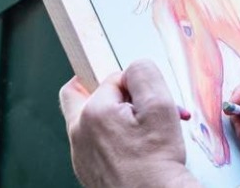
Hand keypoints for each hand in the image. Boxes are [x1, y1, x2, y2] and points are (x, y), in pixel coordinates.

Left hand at [59, 60, 196, 187]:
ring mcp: (81, 155)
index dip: (135, 85)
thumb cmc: (157, 164)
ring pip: (93, 122)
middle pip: (83, 96)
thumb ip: (143, 73)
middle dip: (112, 95)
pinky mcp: (88, 172)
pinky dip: (116, 143)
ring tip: (146, 132)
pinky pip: (96, 146)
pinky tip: (139, 151)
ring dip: (118, 120)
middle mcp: (79, 133)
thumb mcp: (160, 105)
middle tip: (131, 101)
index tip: (149, 100)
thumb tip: (133, 68)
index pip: (112, 78)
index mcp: (92, 113)